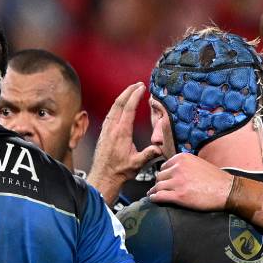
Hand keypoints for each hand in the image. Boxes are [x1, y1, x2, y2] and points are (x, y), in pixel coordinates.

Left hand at [87, 82, 167, 198]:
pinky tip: (119, 106)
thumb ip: (149, 154)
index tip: (142, 87)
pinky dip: (116, 106)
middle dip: (128, 91)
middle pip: (119, 103)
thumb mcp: (137, 164)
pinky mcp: (103, 134)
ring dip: (122, 97)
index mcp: (121, 133)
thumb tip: (160, 147)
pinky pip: (109, 114)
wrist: (103, 177)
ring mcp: (106, 130)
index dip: (135, 96)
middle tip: (137, 84)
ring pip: (113, 108)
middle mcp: (112, 129)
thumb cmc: (119, 172)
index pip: (128, 109)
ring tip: (130, 91)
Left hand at [148, 153, 232, 210]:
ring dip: (155, 191)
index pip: (164, 166)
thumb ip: (185, 165)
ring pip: (158, 186)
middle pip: (159, 176)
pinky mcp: (178, 196)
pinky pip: (159, 196)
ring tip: (153, 194)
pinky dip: (154, 198)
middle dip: (159, 183)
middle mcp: (178, 168)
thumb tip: (172, 172)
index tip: (164, 180)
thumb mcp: (198, 163)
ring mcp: (177, 182)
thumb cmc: (215, 178)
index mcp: (182, 158)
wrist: (226, 190)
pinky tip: (153, 200)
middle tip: (158, 189)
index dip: (163, 174)